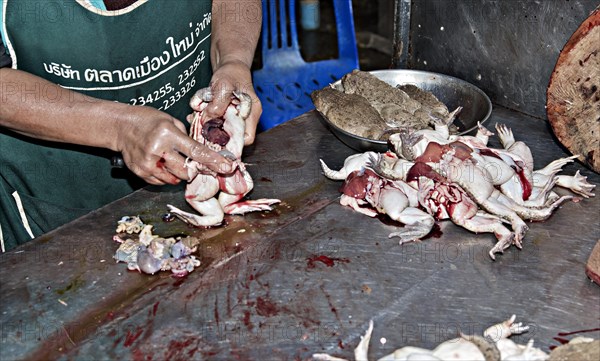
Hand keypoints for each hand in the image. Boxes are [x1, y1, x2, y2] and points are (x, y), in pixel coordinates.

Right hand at [115, 105, 233, 185]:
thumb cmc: (148, 120)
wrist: (121, 126)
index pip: (196, 151)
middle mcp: (158, 149)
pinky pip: (162, 182)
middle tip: (193, 163)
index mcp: (168, 133)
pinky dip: (167, 175)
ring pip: (175, 179)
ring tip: (172, 159)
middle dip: (194, 170)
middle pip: (186, 171)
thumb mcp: (169, 120)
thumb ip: (186, 137)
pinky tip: (161, 163)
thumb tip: (203, 153)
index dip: (213, 161)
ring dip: (180, 173)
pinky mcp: (140, 172)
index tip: (227, 167)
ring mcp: (148, 163)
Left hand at [203, 60, 261, 144]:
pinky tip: (198, 113)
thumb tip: (207, 120)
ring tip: (198, 116)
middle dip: (216, 134)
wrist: (230, 65)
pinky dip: (207, 119)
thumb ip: (217, 104)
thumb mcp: (224, 86)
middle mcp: (246, 118)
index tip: (217, 138)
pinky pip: (217, 123)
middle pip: (233, 136)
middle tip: (201, 127)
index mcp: (252, 113)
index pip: (247, 138)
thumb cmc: (231, 73)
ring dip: (208, 126)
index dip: (234, 141)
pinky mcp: (227, 115)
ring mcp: (236, 117)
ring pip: (222, 131)